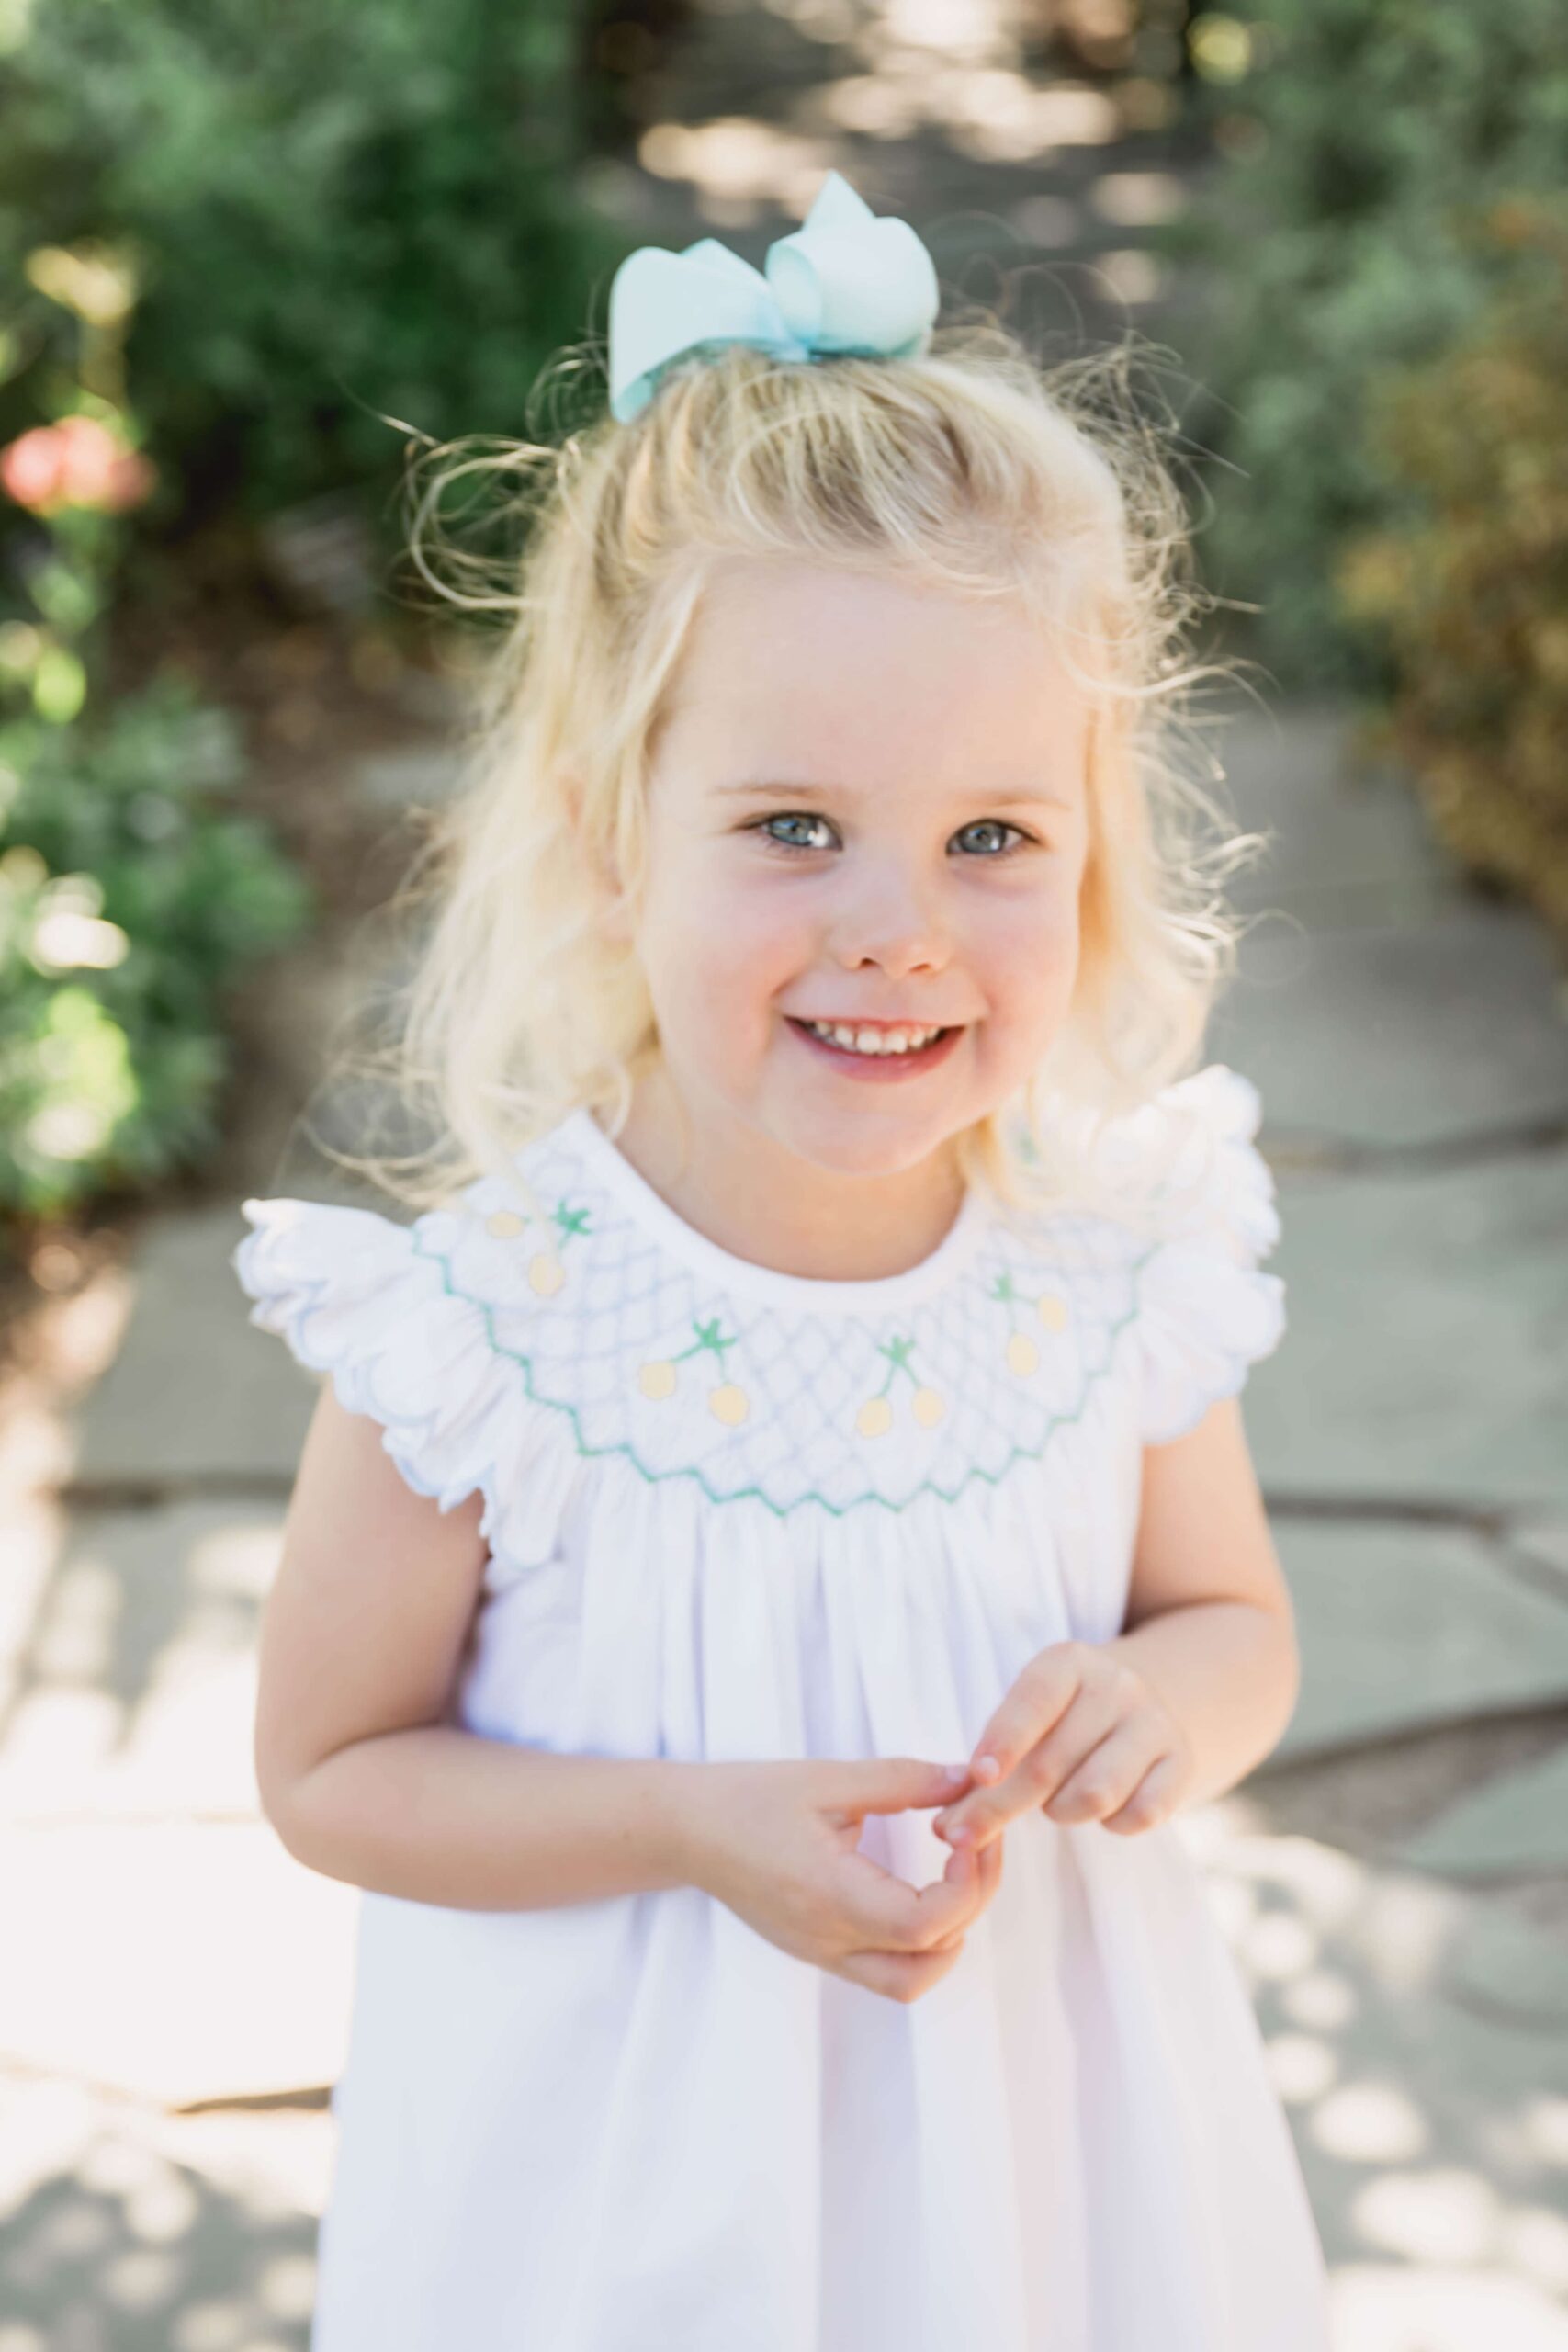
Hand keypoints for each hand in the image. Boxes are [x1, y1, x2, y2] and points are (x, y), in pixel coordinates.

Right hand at [673, 1756, 1004, 2004]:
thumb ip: (903, 1779)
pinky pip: (887, 1971)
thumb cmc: (751, 1798)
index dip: (967, 1886)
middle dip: (971, 1905)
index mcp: (830, 1896)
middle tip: (978, 1846)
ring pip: (910, 1982)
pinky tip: (924, 1888)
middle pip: (927, 1963)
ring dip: (949, 1936)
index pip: (923, 1924)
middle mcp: (829, 1940)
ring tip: (955, 1875)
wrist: (686, 1831)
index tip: (970, 1834)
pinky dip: (921, 1941)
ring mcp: (823, 1955)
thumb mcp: (828, 1778)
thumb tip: (969, 1778)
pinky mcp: (820, 1953)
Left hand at [931, 1639, 1194, 1848]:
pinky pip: (1140, 1816)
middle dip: (1000, 1806)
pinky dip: (1112, 1824)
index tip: (977, 1777)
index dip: (1003, 1741)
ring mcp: (1154, 1722)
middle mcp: (1116, 1685)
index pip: (1032, 1702)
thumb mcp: (1028, 1718)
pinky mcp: (1182, 1763)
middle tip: (963, 1833)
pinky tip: (1103, 1810)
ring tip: (1056, 1801)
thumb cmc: (1065, 1719)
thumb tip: (948, 1827)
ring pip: (1095, 1794)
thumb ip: (989, 1766)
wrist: (1155, 1701)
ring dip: (1062, 1811)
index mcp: (1069, 1662)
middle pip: (1051, 1764)